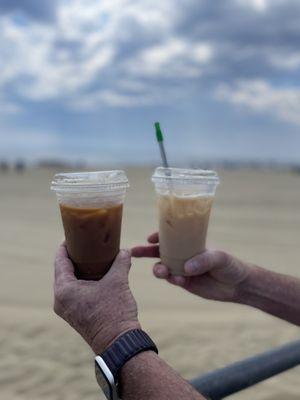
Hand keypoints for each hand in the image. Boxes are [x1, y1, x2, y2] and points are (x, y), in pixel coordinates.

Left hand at [54, 244, 139, 353]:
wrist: (119, 343)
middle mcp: (60, 299)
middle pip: (63, 270)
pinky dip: (81, 280)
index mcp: (64, 289)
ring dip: (79, 268)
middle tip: (86, 243)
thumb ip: (120, 262)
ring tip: (92, 256)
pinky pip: (73, 291)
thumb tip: (124, 251)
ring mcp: (66, 308)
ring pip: (68, 281)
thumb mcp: (118, 282)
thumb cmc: (115, 312)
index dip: (66, 245)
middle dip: (74, 256)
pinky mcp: (74, 314)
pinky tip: (95, 273)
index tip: (74, 234)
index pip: (60, 260)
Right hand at [132, 233, 251, 301]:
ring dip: (159, 268)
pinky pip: (173, 280)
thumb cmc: (231, 265)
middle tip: (133, 252)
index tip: (149, 238)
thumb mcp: (219, 258)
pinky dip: (173, 279)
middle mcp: (184, 254)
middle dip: (146, 251)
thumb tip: (187, 267)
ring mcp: (183, 269)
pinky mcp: (185, 283)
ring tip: (162, 271)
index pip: (171, 236)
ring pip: (163, 266)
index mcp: (190, 243)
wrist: (238, 286)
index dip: (158, 235)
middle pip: (160, 251)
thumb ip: (204, 261)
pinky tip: (180, 280)